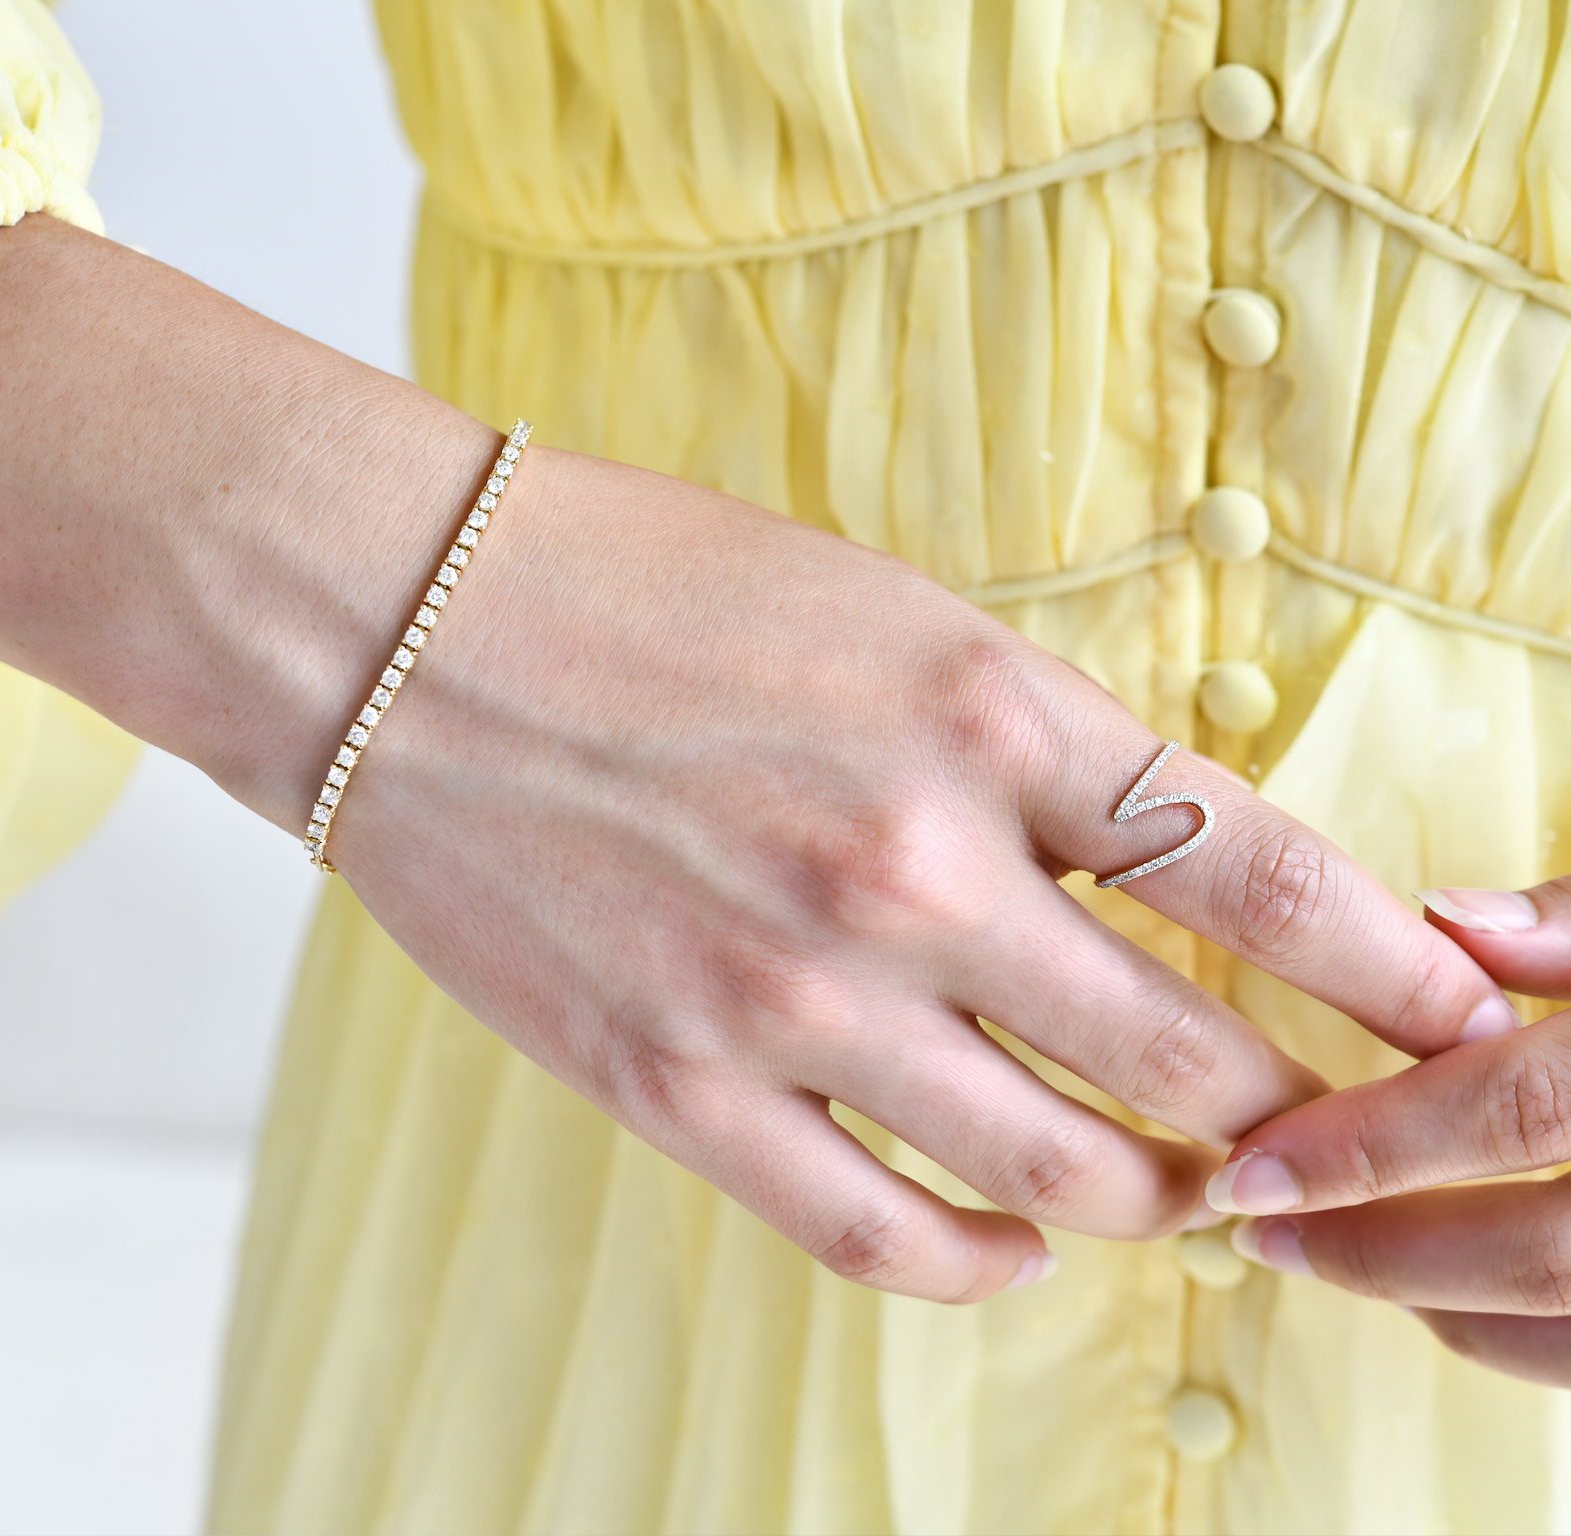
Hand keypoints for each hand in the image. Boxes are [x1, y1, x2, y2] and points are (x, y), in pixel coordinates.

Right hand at [0, 217, 1515, 1303]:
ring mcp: (792, 999)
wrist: (402, 627)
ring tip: (1164, 1184)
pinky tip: (1010, 1237)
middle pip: (1188, 1061)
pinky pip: (888, 1240)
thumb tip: (1159, 870)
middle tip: (1297, 1116)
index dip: (1386, 962)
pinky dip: (986, 1261)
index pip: (1257, 871)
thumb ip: (1030, 746)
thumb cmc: (644, 587)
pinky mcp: (679, 1088)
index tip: (1447, 1008)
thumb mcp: (881, 613)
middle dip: (1280, 1107)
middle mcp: (910, 870)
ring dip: (1151, 1197)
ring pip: (1064, 1179)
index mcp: (978, 713)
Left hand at [1213, 878, 1570, 1384]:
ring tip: (1326, 1255)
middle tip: (1257, 1233)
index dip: (1370, 1145)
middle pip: (1542, 1255)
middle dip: (1384, 1250)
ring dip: (1441, 1303)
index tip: (1246, 1167)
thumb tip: (1447, 916)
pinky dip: (1508, 1331)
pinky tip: (1431, 1290)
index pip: (1512, 1112)